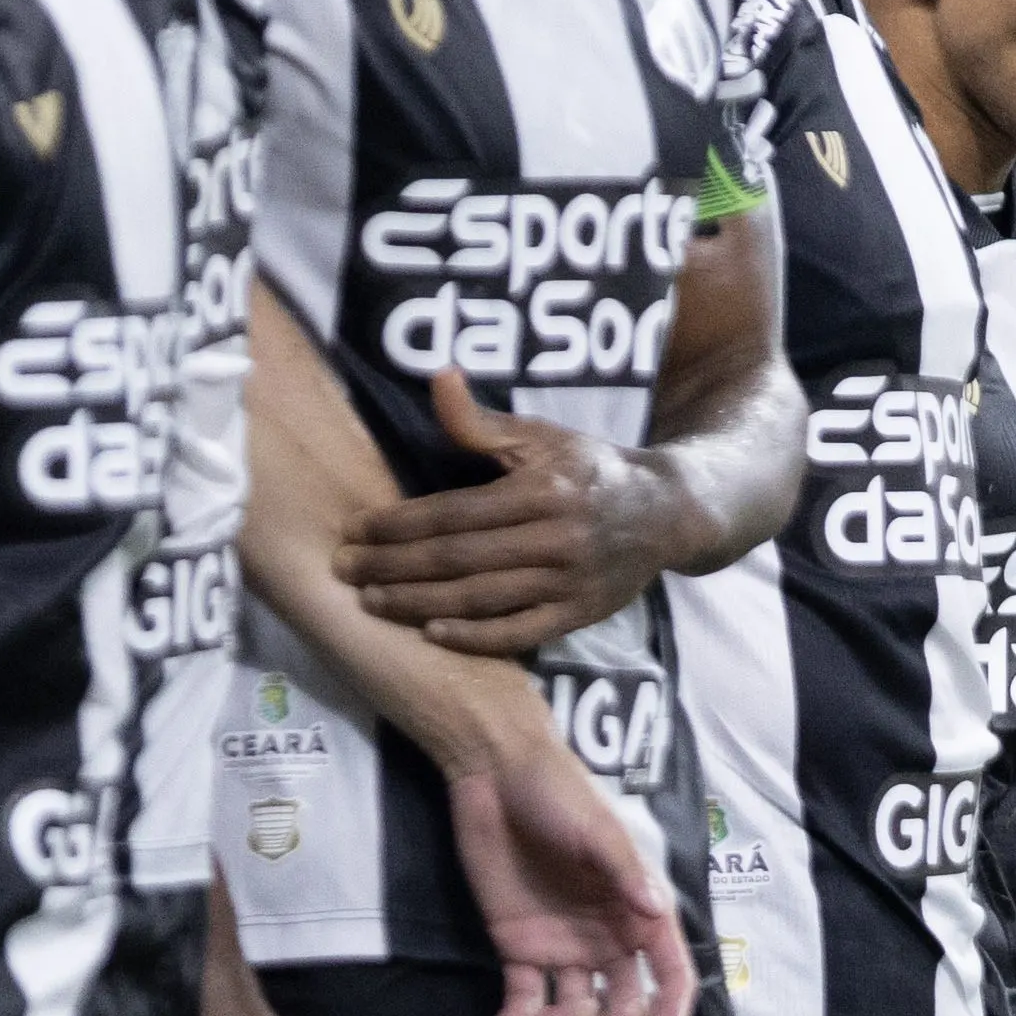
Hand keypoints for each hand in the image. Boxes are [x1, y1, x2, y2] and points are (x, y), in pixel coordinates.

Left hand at [339, 371, 700, 653]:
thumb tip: (438, 379)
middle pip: (458, 558)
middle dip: (394, 566)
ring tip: (372, 601)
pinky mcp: (580, 613)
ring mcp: (569, 581)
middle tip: (345, 569)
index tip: (353, 528)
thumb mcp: (545, 437)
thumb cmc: (594, 470)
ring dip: (419, 603)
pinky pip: (521, 632)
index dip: (398, 523)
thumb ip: (484, 423)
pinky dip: (476, 637)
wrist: (670, 513)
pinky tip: (433, 634)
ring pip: (481, 598)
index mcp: (543, 492)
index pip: (454, 512)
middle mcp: (556, 538)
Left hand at [443, 736, 694, 1015]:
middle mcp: (606, 934)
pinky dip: (522, 1013)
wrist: (493, 776)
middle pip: (625, 995)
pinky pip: (526, 993)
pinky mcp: (518, 945)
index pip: (668, 965)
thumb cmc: (559, 796)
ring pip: (577, 1002)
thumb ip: (625, 872)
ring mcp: (561, 943)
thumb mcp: (598, 830)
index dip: (672, 1002)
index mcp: (637, 909)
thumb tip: (657, 911)